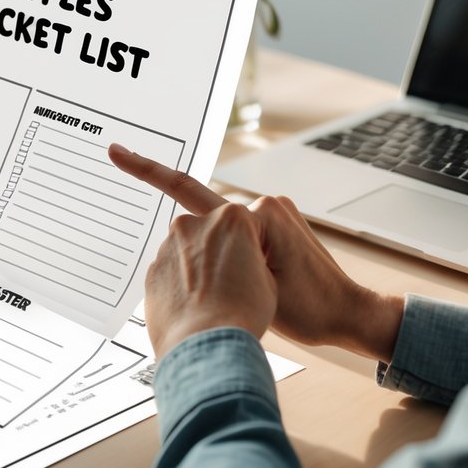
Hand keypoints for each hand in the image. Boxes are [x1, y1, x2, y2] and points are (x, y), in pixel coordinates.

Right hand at [109, 144, 403, 360]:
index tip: (117, 153)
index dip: (147, 170)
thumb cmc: (312, 309)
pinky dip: (236, 260)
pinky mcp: (278, 224)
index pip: (189, 190)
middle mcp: (265, 204)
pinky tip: (251, 286)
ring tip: (257, 295)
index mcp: (257, 214)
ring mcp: (274, 212)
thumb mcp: (259, 289)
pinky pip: (240, 237)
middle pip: (208, 218)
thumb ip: (220, 262)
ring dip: (225, 264)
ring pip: (223, 233)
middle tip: (239, 290)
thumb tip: (190, 246)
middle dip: (206, 258)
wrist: (350, 314)